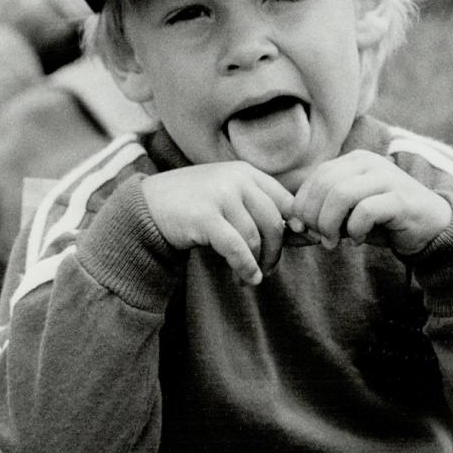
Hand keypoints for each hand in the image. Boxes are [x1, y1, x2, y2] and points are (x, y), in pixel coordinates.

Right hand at [142, 163, 293, 284]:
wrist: (144, 208)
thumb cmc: (195, 208)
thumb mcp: (231, 201)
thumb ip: (262, 212)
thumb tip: (307, 233)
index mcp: (247, 173)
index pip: (286, 201)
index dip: (297, 227)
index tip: (301, 247)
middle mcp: (236, 179)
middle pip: (274, 222)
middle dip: (276, 251)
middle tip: (269, 269)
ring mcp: (219, 195)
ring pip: (255, 237)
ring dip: (257, 263)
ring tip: (249, 277)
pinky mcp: (204, 216)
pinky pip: (236, 247)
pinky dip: (245, 267)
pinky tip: (246, 279)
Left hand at [288, 150, 450, 256]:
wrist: (430, 226)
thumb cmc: (384, 221)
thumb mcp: (347, 217)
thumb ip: (319, 218)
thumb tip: (288, 228)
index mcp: (354, 161)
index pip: (315, 178)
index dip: (303, 207)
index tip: (308, 231)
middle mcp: (369, 163)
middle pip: (324, 185)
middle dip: (314, 217)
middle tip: (322, 239)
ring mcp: (387, 178)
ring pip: (340, 195)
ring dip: (330, 225)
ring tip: (335, 242)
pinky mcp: (400, 199)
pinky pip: (365, 211)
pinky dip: (355, 230)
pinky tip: (358, 240)